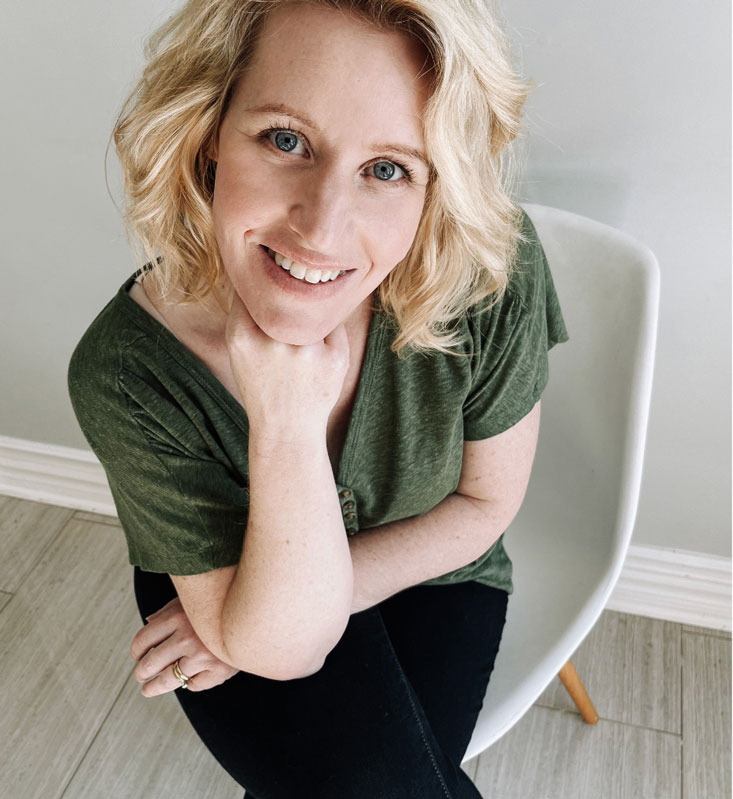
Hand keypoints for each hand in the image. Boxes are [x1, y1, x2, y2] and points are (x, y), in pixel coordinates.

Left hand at [130, 597, 239, 696]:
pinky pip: (194, 685)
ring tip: (148, 689)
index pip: (143, 640)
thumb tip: (148, 622)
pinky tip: (189, 679)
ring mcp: (203, 657)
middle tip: (140, 675)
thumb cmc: (220, 603)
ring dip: (154, 687)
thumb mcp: (193, 599)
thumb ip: (169, 610)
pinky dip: (190, 683)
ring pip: (168, 680)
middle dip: (141, 672)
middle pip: (151, 664)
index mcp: (177, 617)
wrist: (257, 613)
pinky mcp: (219, 671)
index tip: (137, 656)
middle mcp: (187, 638)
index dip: (136, 651)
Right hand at [225, 291, 349, 435]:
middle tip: (287, 332)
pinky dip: (329, 336)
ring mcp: (307, 350)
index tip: (266, 291)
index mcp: (241, 336)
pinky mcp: (335, 358)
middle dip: (289, 302)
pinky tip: (316, 362)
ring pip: (314, 308)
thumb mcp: (239, 350)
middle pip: (286, 295)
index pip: (253, 290)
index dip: (262, 288)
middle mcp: (273, 341)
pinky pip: (335, 326)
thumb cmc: (262, 384)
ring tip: (300, 353)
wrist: (286, 429)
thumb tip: (264, 270)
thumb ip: (245, 312)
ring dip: (311, 317)